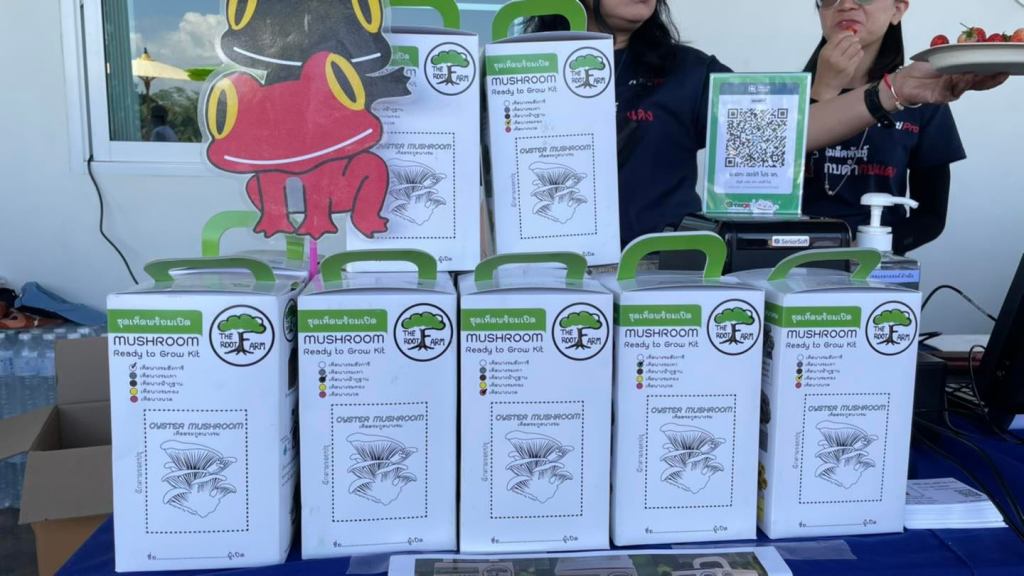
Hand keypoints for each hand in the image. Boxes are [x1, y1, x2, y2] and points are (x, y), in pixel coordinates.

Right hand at [812, 32, 863, 100]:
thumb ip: (832, 44)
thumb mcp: (823, 55)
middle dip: (853, 38)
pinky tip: (856, 55)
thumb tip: (846, 33)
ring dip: (857, 46)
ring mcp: (842, 63)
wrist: (826, 85)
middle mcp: (834, 57)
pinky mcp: (850, 69)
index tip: (849, 34)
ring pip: (856, 47)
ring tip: (855, 48)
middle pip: (849, 40)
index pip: (839, 37)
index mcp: (826, 52)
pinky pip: (859, 55)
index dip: (846, 33)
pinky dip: (859, 53)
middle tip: (854, 40)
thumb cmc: (825, 69)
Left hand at [889, 61, 1008, 107]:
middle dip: (986, 78)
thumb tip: (970, 45)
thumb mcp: (943, 57)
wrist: (904, 79)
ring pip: (963, 87)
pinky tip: (951, 76)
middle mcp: (958, 85)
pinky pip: (947, 91)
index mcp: (963, 75)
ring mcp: (949, 92)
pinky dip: (950, 83)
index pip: (982, 77)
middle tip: (994, 72)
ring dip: (967, 79)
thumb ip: (957, 55)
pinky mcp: (939, 97)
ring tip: (970, 72)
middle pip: (977, 84)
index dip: (993, 75)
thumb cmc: (924, 68)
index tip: (1004, 70)